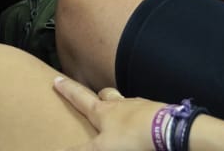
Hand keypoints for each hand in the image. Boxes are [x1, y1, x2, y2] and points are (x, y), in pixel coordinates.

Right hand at [50, 77, 166, 150]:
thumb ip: (82, 149)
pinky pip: (143, 111)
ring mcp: (138, 106)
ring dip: (120, 105)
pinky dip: (139, 116)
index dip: (68, 90)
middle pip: (106, 94)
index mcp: (102, 111)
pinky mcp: (154, 112)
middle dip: (99, 96)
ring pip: (125, 101)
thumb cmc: (130, 137)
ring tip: (120, 114)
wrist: (165, 130)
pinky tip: (141, 124)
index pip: (80, 98)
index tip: (58, 80)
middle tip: (96, 98)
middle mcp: (119, 104)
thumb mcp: (102, 148)